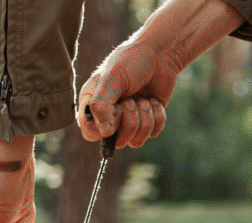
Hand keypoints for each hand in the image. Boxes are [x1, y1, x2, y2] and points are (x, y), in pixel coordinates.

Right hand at [78, 0, 243, 147]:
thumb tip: (105, 132)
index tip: (116, 110)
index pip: (91, 133)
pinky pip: (153, 133)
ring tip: (145, 99)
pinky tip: (154, 100)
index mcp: (93, 105)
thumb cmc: (131, 61)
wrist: (160, 54)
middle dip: (130, 119)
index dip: (104, 128)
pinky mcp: (147, 121)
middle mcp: (109, 117)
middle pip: (117, 141)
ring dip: (145, 118)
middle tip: (131, 99)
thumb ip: (101, 105)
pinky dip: (157, 116)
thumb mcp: (112, 79)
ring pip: (136, 141)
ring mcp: (129, 121)